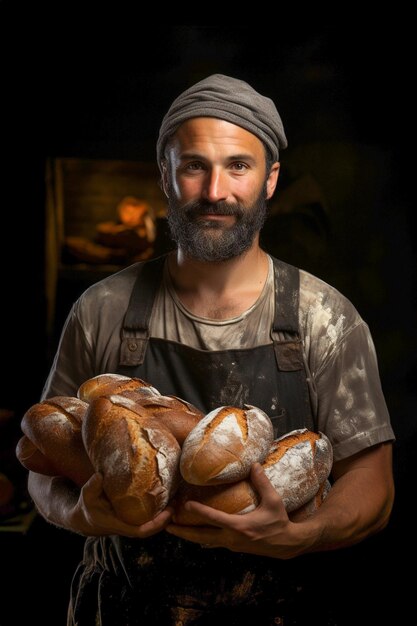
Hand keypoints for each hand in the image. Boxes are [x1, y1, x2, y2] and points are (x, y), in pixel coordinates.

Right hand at [73, 473, 173, 537]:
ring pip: (153, 523)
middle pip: (153, 529)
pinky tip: (167, 496)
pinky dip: (160, 510)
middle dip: (167, 518)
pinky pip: (150, 517)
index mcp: (120, 525)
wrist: (85, 518)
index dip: (157, 525)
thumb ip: (93, 486)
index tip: (168, 514)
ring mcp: (132, 523)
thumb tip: (100, 475)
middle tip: (177, 502)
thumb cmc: (87, 506)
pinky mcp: (134, 518)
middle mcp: (129, 526)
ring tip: (176, 497)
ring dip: (166, 514)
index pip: (142, 531)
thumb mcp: (87, 495)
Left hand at [166, 464, 313, 558]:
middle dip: (182, 531)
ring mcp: (231, 544)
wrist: (286, 544)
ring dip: (188, 535)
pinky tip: (191, 533)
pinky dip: (200, 537)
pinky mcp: (232, 546)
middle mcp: (231, 538)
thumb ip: (262, 482)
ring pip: (204, 540)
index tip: (184, 506)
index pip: (214, 518)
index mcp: (240, 526)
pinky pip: (211, 541)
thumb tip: (254, 464)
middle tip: (165, 524)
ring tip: (172, 528)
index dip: (199, 511)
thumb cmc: (279, 522)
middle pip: (201, 536)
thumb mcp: (274, 501)